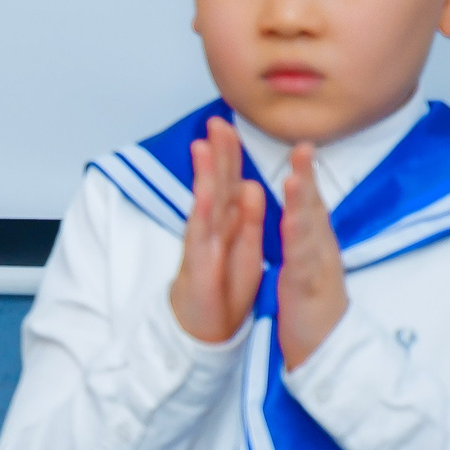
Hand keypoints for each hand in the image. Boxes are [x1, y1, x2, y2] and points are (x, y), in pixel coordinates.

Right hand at [167, 117, 265, 344]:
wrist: (203, 328)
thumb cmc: (222, 289)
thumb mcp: (243, 249)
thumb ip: (247, 218)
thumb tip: (252, 185)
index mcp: (227, 223)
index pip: (230, 182)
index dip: (232, 154)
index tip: (232, 125)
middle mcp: (211, 227)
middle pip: (215, 184)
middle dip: (216, 153)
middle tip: (216, 121)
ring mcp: (201, 243)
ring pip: (204, 203)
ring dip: (204, 174)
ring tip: (204, 145)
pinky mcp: (197, 263)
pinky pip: (201, 235)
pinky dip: (203, 212)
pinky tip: (206, 192)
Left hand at [276, 145, 346, 367]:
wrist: (327, 350)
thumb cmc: (314, 308)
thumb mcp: (309, 265)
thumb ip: (308, 239)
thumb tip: (305, 215)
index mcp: (316, 245)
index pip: (311, 205)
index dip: (307, 175)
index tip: (303, 146)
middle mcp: (321, 251)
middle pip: (315, 209)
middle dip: (308, 176)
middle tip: (305, 146)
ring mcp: (317, 269)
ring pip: (310, 230)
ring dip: (304, 201)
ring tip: (297, 174)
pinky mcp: (307, 289)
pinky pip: (302, 261)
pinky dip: (297, 239)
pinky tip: (291, 221)